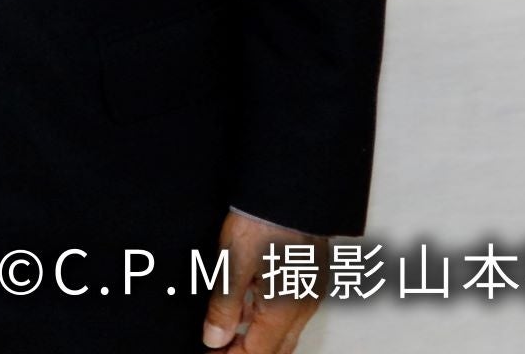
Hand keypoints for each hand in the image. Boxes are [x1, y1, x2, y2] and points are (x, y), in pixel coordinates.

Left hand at [202, 210, 326, 352]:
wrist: (294, 187)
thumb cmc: (265, 219)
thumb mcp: (234, 262)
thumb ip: (225, 305)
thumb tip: (215, 339)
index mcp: (283, 309)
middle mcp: (302, 308)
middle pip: (275, 350)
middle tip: (215, 350)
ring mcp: (309, 293)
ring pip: (284, 333)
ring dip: (256, 339)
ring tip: (224, 332)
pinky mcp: (310, 278)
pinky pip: (289, 313)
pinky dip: (266, 320)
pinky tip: (246, 307)